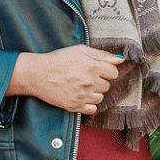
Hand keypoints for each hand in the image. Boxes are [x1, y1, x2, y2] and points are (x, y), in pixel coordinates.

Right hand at [7, 46, 122, 113]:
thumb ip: (102, 54)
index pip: (113, 73)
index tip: (97, 69)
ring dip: (94, 93)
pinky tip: (80, 96)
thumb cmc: (58, 59)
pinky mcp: (75, 107)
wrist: (37, 74)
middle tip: (85, 76)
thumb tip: (121, 59)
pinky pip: (92, 109)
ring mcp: (82, 96)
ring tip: (82, 86)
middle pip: (107, 86)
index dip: (106, 70)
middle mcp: (89, 83)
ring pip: (100, 98)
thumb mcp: (80, 50)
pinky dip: (89, 104)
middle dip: (99, 81)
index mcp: (92, 67)